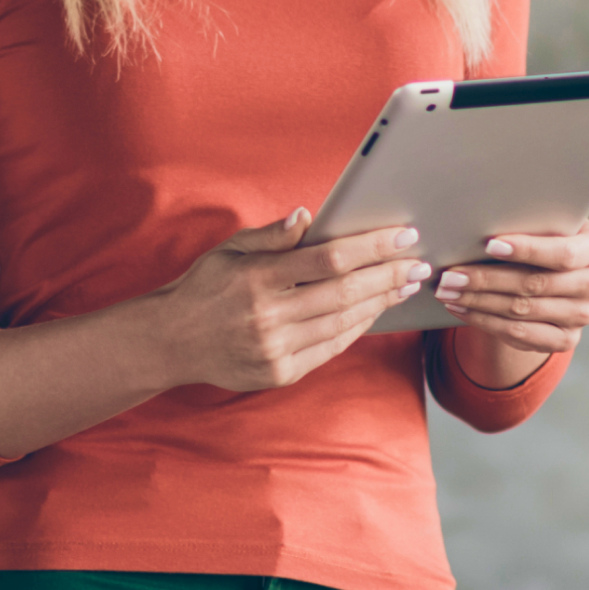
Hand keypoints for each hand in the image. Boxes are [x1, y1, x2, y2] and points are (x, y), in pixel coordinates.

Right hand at [151, 208, 429, 391]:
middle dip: (388, 275)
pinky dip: (356, 328)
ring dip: (380, 302)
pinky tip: (373, 311)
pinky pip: (330, 348)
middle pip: (344, 292)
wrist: (171, 340)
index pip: (327, 259)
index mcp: (256, 277)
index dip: (371, 247)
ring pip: (343, 323)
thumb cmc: (205, 287)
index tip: (402, 235)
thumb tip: (307, 216)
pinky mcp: (279, 373)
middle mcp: (267, 315)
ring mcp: (274, 348)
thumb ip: (270, 235)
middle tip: (417, 263)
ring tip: (404, 285)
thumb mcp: (228, 250)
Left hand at [433, 216, 588, 354]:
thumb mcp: (550, 219)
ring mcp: (584, 315)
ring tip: (446, 290)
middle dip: (486, 279)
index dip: (527, 250)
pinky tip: (460, 308)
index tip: (489, 244)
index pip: (563, 253)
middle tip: (449, 275)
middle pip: (535, 284)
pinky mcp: (566, 339)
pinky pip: (521, 334)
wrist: (550, 277)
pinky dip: (485, 321)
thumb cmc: (544, 237)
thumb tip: (535, 169)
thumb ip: (546, 203)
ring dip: (478, 301)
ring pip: (522, 311)